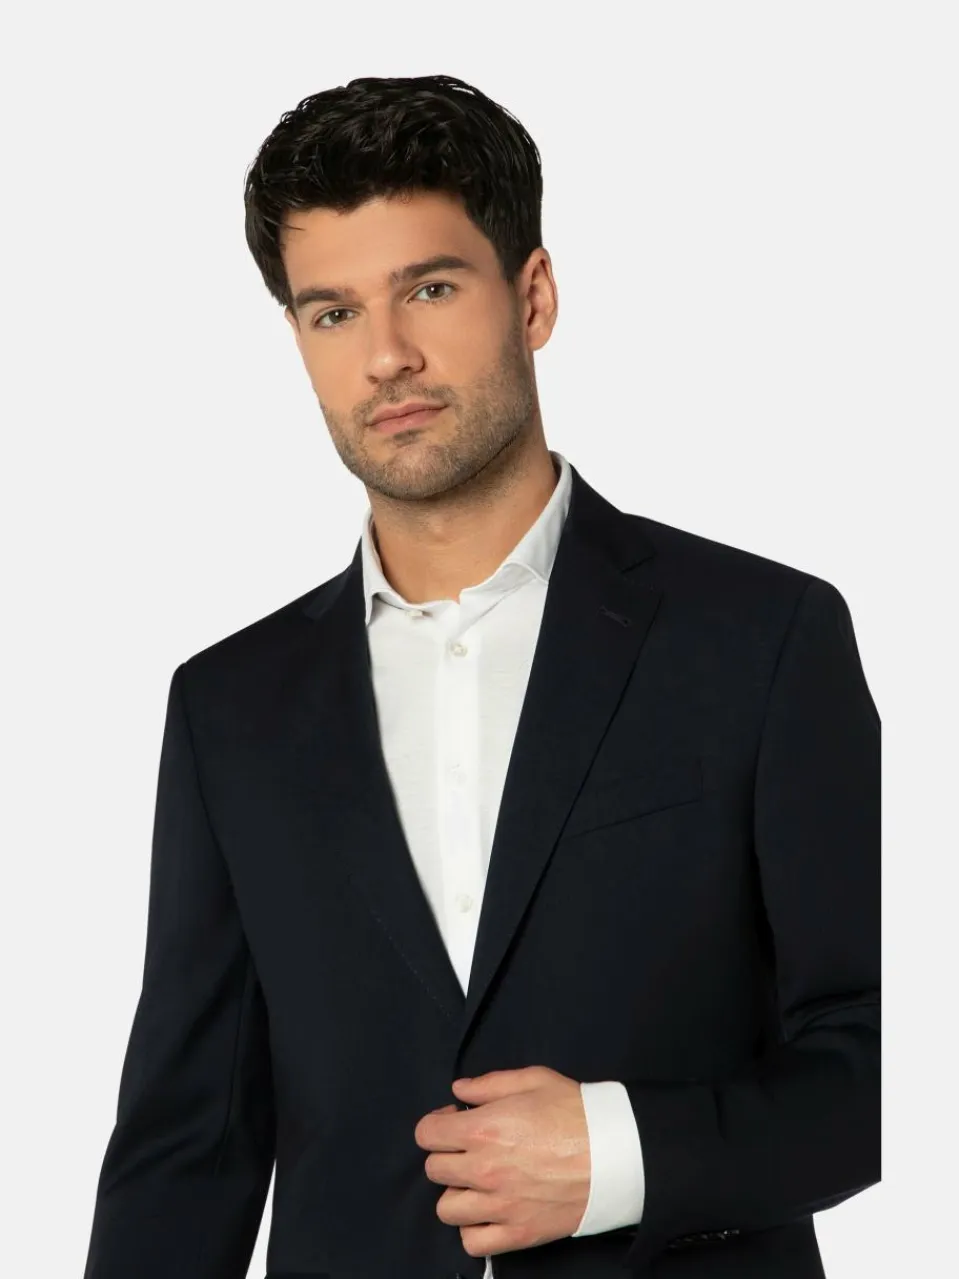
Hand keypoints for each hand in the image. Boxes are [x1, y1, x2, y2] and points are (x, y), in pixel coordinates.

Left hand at [414, 1065, 590, 1257]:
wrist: (615, 1153)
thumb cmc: (576, 1112)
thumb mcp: (533, 1080)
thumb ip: (489, 1084)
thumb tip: (459, 1090)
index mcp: (483, 1129)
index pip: (426, 1134)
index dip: (436, 1123)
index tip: (455, 1121)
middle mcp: (484, 1170)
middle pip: (434, 1169)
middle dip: (446, 1153)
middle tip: (469, 1147)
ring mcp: (499, 1206)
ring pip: (447, 1209)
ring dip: (457, 1192)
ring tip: (477, 1182)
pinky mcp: (518, 1233)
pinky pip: (473, 1242)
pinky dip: (473, 1229)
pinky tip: (487, 1211)